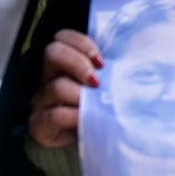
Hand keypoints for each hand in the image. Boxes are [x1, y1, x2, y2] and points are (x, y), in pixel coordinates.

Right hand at [28, 29, 101, 149]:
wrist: (88, 138)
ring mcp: (42, 99)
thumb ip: (109, 70)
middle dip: (78, 62)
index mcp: (64, 62)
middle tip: (96, 80)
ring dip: (79, 93)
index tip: (101, 61)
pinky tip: (84, 118)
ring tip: (94, 103)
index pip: (62, 37)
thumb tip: (135, 60)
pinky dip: (73, 115)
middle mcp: (49, 76)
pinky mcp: (39, 123)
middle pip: (52, 52)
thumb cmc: (97, 106)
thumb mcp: (105, 84)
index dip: (81, 43)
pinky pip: (54, 115)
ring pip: (56, 86)